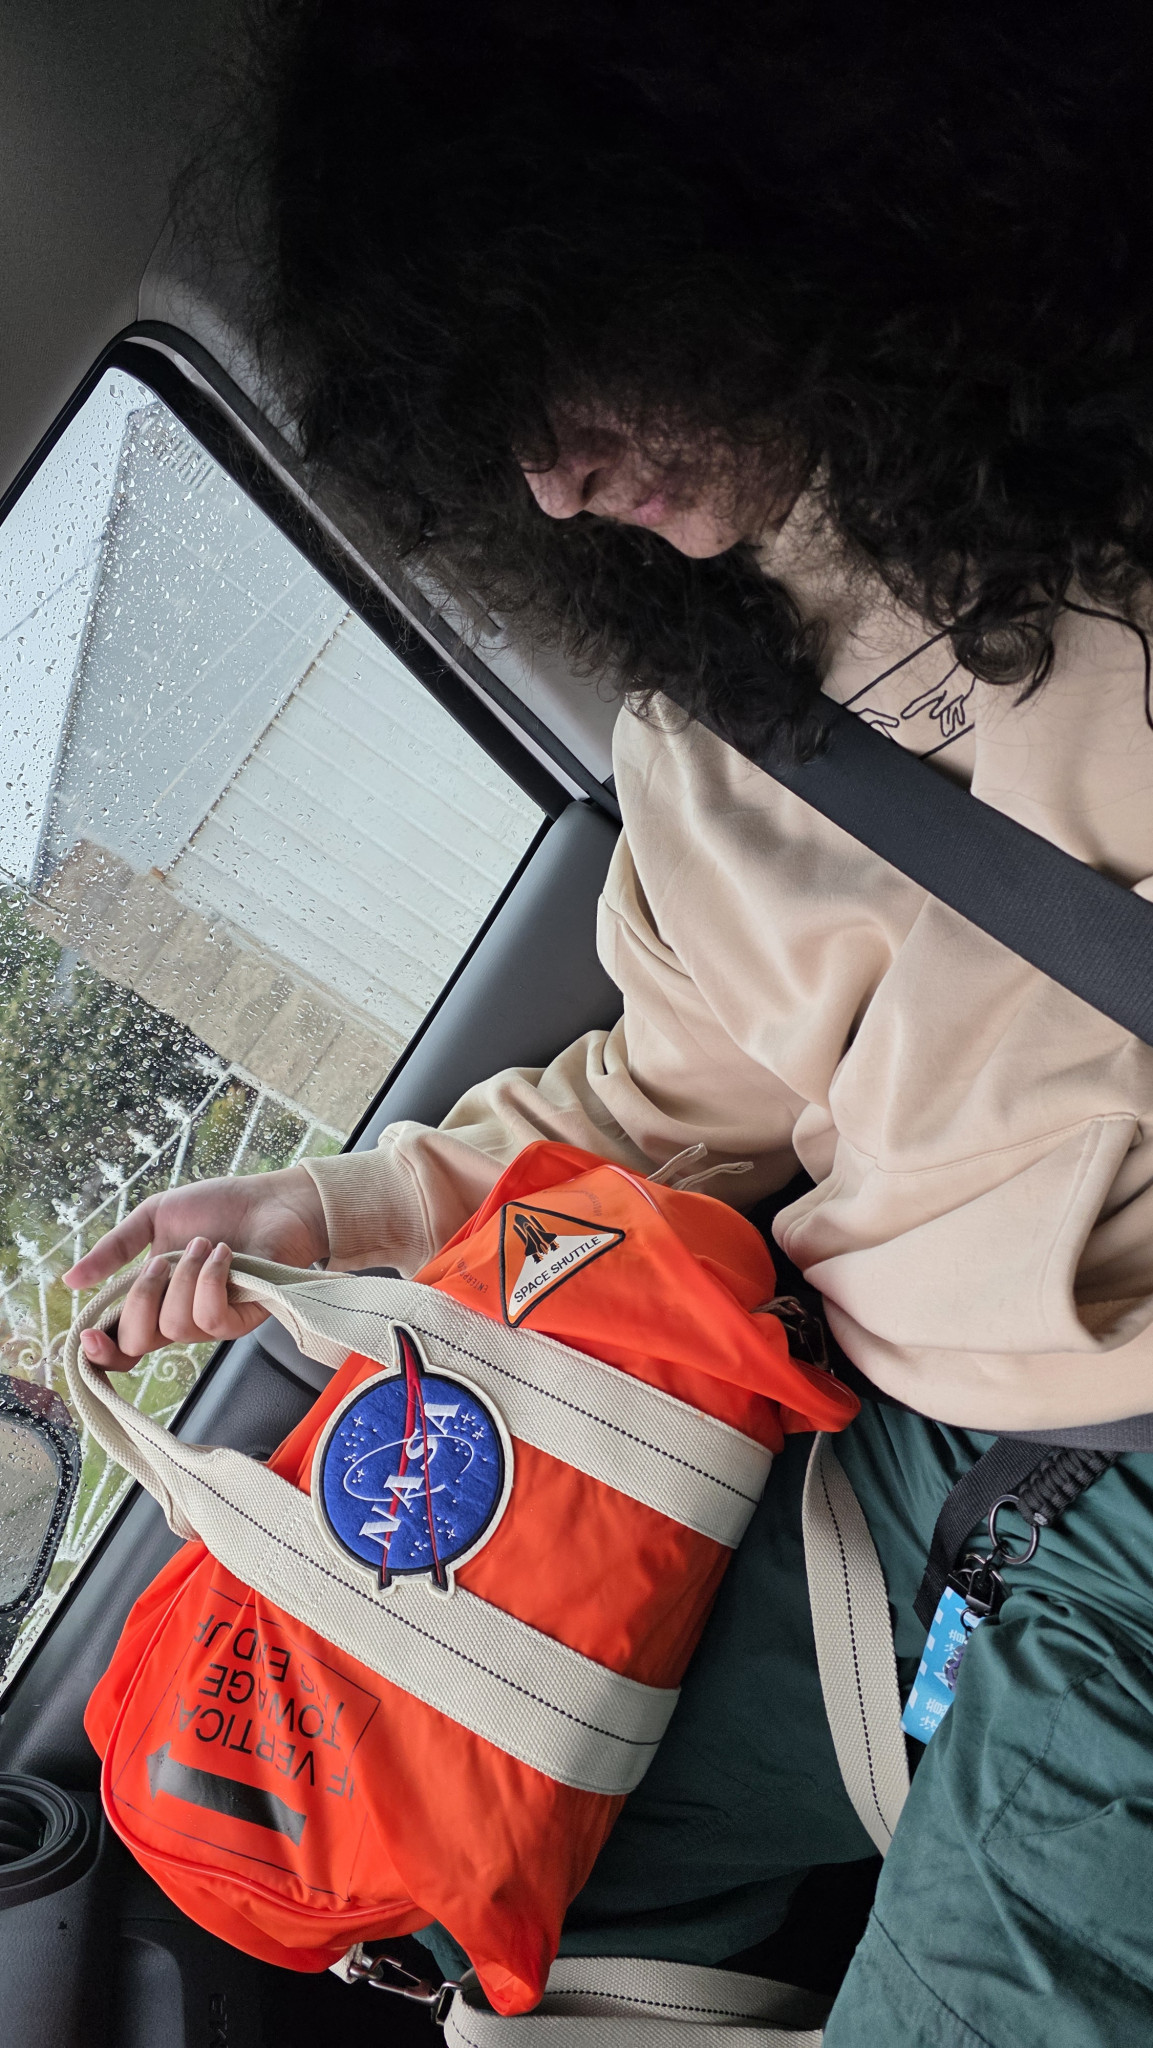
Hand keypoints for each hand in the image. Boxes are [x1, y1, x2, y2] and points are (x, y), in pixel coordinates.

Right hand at [64, 1167, 327, 1369]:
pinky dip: (211, 1280)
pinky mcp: (243, 1318)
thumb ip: (114, 1249)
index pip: (121, 1346)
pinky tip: (224, 1255)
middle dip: (140, 1298)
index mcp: (154, 1300)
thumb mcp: (155, 1218)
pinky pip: (210, 1317)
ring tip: (204, 1244)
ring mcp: (211, 1322)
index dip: (100, 1353)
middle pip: (137, 1343)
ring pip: (174, 1326)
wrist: (271, 1200)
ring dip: (184, 1276)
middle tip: (161, 1260)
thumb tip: (69, 1281)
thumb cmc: (219, 1208)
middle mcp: (179, 1318)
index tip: (88, 1333)